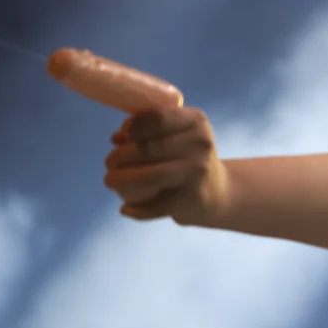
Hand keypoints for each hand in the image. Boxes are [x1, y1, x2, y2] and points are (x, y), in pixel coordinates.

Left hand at [103, 106, 228, 224]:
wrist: (219, 192)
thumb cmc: (187, 159)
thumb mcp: (175, 136)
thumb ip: (147, 133)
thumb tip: (116, 138)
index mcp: (195, 121)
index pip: (156, 118)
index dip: (132, 127)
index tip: (122, 136)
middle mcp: (200, 143)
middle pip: (148, 148)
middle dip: (120, 156)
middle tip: (109, 163)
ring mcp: (198, 171)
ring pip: (149, 176)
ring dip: (122, 180)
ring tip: (110, 181)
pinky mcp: (193, 197)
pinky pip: (157, 205)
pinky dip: (137, 209)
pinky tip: (126, 208)